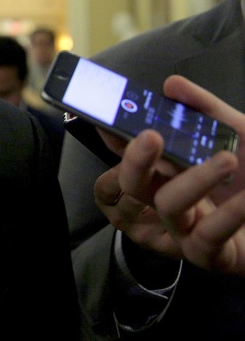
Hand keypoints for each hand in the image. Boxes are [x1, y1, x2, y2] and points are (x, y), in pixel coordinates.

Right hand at [94, 75, 244, 275]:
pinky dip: (227, 215)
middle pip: (130, 184)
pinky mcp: (210, 256)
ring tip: (227, 160)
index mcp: (164, 173)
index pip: (126, 153)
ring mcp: (184, 230)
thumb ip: (205, 110)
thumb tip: (171, 85)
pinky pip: (207, 237)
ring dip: (195, 180)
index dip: (113, 138)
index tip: (110, 118)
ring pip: (167, 206)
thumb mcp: (237, 135)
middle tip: (151, 136)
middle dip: (134, 160)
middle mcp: (165, 200)